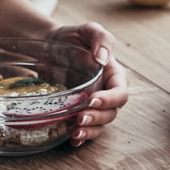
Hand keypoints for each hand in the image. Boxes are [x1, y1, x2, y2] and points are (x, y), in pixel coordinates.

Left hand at [46, 23, 126, 147]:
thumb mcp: (88, 30)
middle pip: (110, 113)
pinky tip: (71, 139)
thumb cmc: (73, 36)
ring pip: (99, 124)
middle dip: (97, 118)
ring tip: (75, 133)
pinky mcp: (77, 110)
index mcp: (113, 75)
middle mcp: (105, 92)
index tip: (92, 100)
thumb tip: (102, 58)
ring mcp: (92, 103)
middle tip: (80, 118)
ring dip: (90, 131)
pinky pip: (85, 127)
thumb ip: (100, 39)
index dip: (109, 100)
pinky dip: (81, 136)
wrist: (50, 44)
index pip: (119, 93)